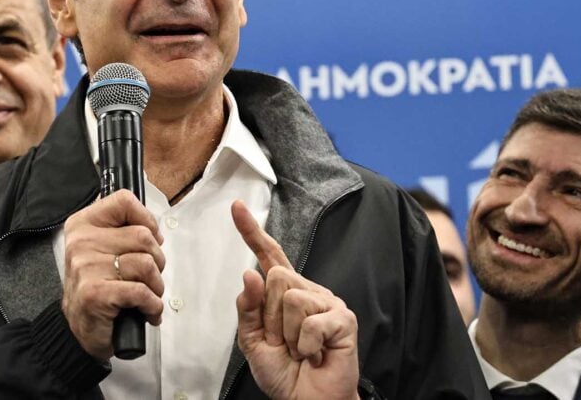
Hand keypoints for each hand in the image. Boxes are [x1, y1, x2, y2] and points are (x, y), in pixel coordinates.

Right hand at [62, 189, 164, 359]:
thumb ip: (124, 231)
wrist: (80, 330)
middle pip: (143, 236)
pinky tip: (146, 311)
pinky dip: (152, 305)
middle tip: (148, 277)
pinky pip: (141, 291)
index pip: (124, 201)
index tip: (150, 239)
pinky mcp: (96, 293)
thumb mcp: (103, 249)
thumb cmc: (97, 288)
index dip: (146, 220)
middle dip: (157, 260)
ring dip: (156, 286)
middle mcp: (81, 242)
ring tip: (147, 296)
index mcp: (83, 224)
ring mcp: (86, 267)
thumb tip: (154, 231)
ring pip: (146, 264)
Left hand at [232, 200, 359, 399]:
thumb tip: (250, 274)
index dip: (252, 232)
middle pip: (275, 277)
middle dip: (270, 316)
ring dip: (287, 333)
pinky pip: (310, 321)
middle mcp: (307, 290)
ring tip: (300, 349)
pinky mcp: (343, 318)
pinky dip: (305, 345)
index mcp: (285, 293)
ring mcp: (327, 302)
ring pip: (290, 297)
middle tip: (283, 342)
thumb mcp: (252, 341)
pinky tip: (314, 354)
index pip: (268, 257)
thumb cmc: (283, 372)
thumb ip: (247, 309)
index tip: (236, 207)